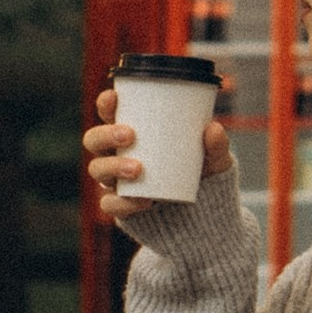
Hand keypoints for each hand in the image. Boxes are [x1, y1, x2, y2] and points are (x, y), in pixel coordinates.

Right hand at [85, 88, 233, 220]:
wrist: (202, 214)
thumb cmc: (200, 173)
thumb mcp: (214, 158)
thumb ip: (216, 145)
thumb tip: (213, 128)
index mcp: (134, 132)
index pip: (110, 113)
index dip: (106, 104)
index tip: (114, 98)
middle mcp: (118, 153)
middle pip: (94, 139)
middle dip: (106, 134)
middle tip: (129, 135)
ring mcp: (116, 180)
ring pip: (97, 169)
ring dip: (113, 166)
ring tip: (138, 169)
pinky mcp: (120, 205)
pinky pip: (109, 204)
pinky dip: (123, 202)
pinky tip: (143, 201)